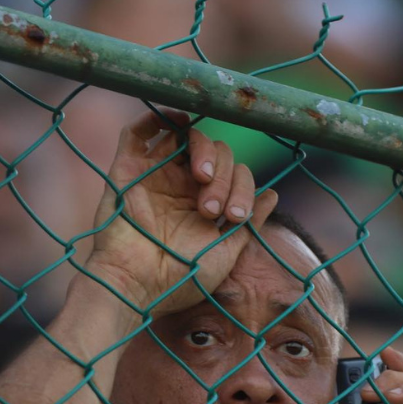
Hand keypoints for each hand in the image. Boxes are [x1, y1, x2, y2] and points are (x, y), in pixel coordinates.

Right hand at [84, 109, 278, 317]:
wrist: (137, 286)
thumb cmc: (180, 280)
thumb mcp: (225, 253)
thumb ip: (248, 224)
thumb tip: (273, 194)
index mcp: (205, 206)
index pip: (235, 175)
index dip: (243, 189)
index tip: (234, 219)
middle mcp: (182, 187)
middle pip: (216, 153)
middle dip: (225, 176)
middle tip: (213, 208)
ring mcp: (156, 176)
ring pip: (186, 136)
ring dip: (204, 149)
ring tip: (202, 176)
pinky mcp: (129, 170)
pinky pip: (138, 132)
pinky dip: (158, 117)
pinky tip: (178, 121)